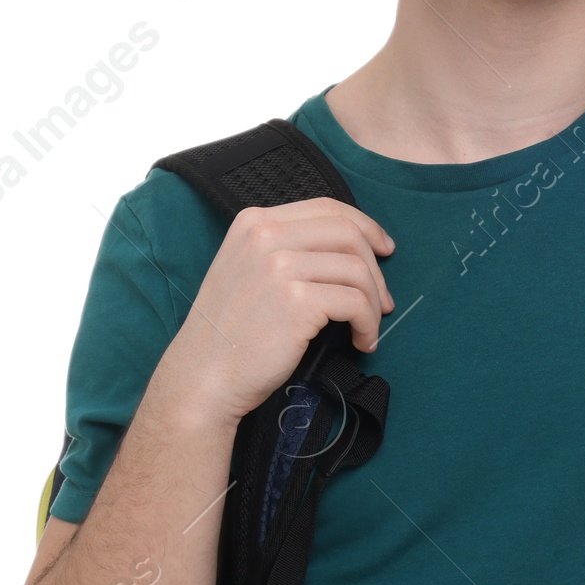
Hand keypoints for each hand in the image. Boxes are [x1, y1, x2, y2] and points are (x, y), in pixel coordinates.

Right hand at [154, 197, 395, 426]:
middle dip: (376, 268)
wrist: (201, 377)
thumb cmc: (230, 333)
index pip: (327, 208)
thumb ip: (286, 248)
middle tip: (383, 300)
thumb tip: (351, 249)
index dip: (365, 226)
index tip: (383, 249)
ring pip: (357, 269)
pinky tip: (362, 341)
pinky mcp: (296, 301)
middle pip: (348, 233)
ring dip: (374, 302)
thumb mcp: (247, 269)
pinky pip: (355, 302)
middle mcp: (265, 235)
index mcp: (254, 222)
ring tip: (368, 328)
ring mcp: (280, 266)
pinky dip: (368, 324)